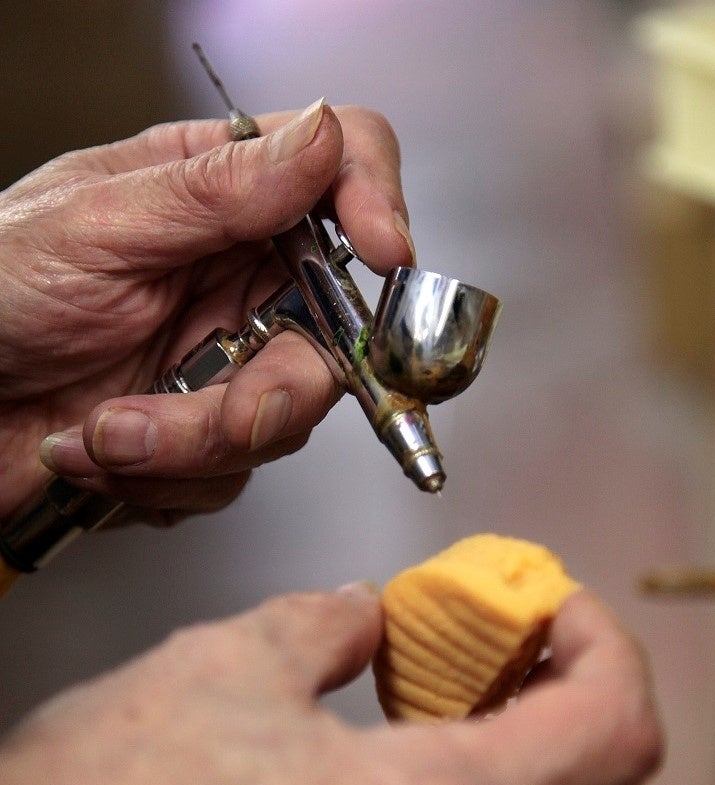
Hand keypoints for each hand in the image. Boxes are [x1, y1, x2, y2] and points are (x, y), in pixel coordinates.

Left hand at [0, 102, 413, 521]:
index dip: (378, 203)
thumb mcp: (93, 226)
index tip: (385, 254)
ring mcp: (226, 362)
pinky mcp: (203, 437)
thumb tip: (326, 138)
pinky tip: (92, 452)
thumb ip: (215, 190)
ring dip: (189, 444)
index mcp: (213, 196)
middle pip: (336, 331)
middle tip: (213, 415)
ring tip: (102, 434)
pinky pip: (232, 475)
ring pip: (284, 420)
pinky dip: (160, 478)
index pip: (338, 168)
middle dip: (268, 393)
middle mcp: (235, 278)